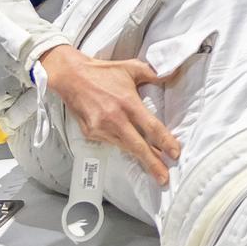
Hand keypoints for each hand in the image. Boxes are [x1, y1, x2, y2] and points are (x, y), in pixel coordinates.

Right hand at [40, 45, 180, 185]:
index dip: (165, 141)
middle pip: (138, 147)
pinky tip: (131, 149)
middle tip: (165, 178)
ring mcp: (102, 128)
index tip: (175, 153)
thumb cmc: (102, 72)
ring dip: (140, 157)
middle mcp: (115, 118)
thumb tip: (171, 75)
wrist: (71, 77)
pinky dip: (123, 146)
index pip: (151, 127)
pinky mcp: (91, 133)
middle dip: (153, 164)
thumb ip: (153, 73)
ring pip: (125, 147)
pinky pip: (112, 143)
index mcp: (128, 102)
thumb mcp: (131, 67)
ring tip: (154, 168)